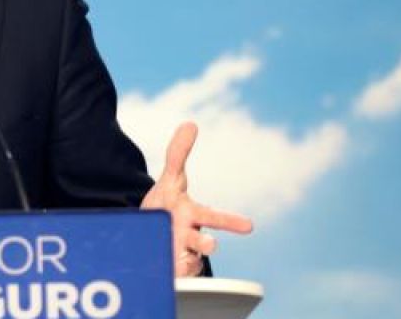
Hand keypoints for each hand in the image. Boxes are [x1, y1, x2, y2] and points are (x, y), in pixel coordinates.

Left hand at [140, 122, 253, 276]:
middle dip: (206, 244)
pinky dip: (170, 274)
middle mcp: (189, 236)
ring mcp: (178, 254)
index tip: (249, 226)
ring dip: (184, 261)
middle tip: (212, 246)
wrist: (151, 234)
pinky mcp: (166, 270)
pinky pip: (170, 276)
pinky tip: (165, 273)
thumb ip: (178, 153)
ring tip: (178, 261)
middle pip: (200, 242)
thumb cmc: (168, 206)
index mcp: (192, 215)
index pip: (212, 216)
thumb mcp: (170, 179)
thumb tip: (190, 123)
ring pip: (185, 262)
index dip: (230, 221)